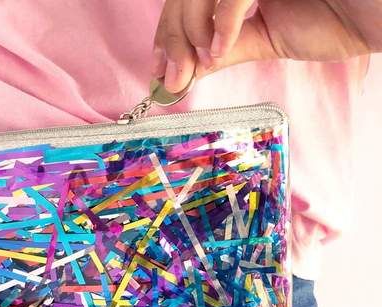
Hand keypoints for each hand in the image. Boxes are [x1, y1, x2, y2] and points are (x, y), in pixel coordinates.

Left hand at [153, 0, 379, 92]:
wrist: (378, 18)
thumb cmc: (336, 19)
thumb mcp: (267, 40)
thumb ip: (227, 48)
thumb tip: (185, 70)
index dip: (167, 31)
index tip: (159, 69)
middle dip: (172, 35)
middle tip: (172, 76)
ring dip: (190, 29)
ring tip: (198, 64)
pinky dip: (221, 21)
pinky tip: (219, 49)